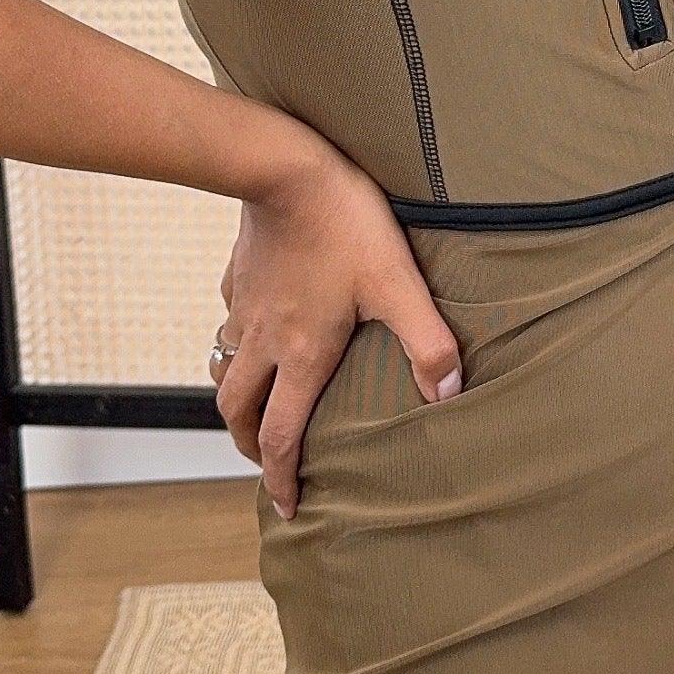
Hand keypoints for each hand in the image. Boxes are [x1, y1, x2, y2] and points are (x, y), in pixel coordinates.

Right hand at [210, 137, 462, 517]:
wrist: (285, 168)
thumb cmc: (347, 225)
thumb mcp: (399, 284)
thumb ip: (427, 343)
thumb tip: (448, 395)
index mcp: (301, 355)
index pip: (281, 436)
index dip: (282, 478)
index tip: (288, 506)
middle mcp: (263, 341)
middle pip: (238, 412)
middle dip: (250, 445)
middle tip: (268, 460)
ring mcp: (244, 308)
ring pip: (225, 368)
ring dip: (238, 398)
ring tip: (257, 407)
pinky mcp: (238, 276)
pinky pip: (231, 321)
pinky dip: (238, 342)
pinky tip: (259, 330)